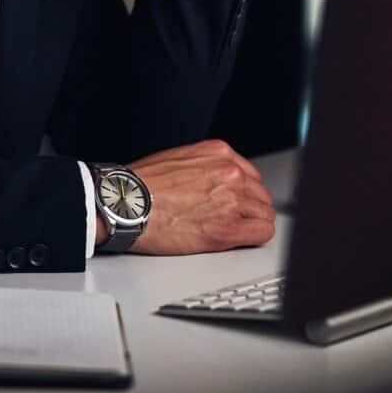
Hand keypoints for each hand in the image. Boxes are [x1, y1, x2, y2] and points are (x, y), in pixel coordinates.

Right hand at [94, 140, 274, 252]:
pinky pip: (263, 233)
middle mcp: (230, 172)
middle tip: (234, 218)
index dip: (242, 191)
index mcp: (218, 153)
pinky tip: (241, 239)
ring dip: (252, 223)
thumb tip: (212, 180)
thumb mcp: (177, 158)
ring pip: (264, 214)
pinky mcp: (228, 228)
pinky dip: (255, 237)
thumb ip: (204, 166)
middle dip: (249, 207)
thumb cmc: (142, 184)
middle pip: (259, 194)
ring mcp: (232, 199)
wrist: (127, 203)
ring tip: (235, 231)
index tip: (237, 201)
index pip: (249, 174)